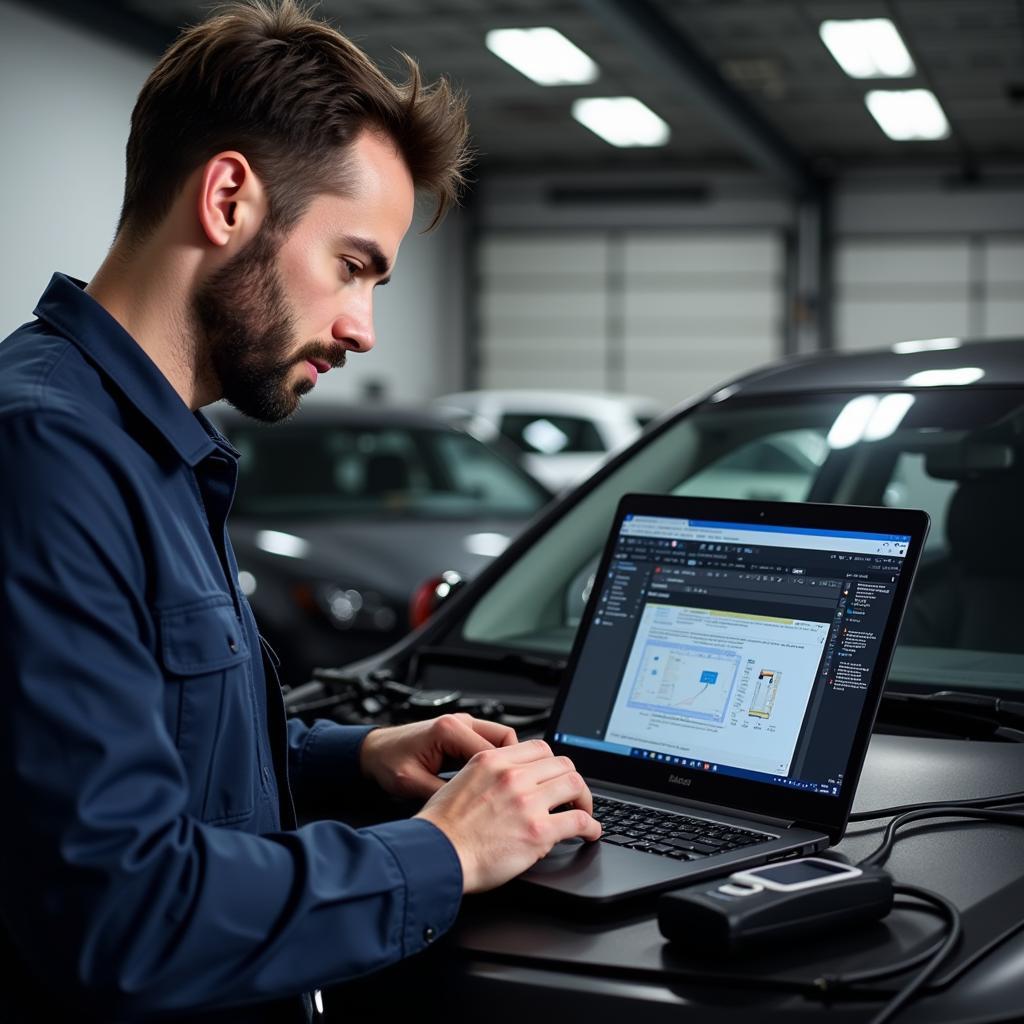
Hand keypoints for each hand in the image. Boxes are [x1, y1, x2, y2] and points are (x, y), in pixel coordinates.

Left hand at [359, 713, 516, 800]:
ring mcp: (463, 726)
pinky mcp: (462, 733)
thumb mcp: (413, 784)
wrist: (373, 752)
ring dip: (505, 763)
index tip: (510, 798)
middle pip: (506, 740)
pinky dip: (494, 762)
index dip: (504, 777)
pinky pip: (489, 745)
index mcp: (448, 730)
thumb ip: (442, 794)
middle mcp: (459, 722)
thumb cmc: (387, 763)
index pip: (492, 752)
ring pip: (501, 741)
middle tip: (513, 793)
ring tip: (502, 790)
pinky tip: (489, 782)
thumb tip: (468, 811)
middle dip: (512, 766)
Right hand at [416, 738, 601, 893]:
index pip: (539, 748)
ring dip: (585, 800)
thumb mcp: (460, 782)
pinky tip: (590, 833)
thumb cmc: (441, 828)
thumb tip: (508, 784)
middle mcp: (512, 776)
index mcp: (493, 761)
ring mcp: (527, 802)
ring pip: (574, 785)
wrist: (435, 855)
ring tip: (585, 812)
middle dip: (571, 780)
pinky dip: (591, 826)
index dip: (552, 763)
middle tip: (573, 796)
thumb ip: (488, 775)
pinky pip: (579, 821)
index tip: (555, 776)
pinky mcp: (538, 831)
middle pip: (561, 764)